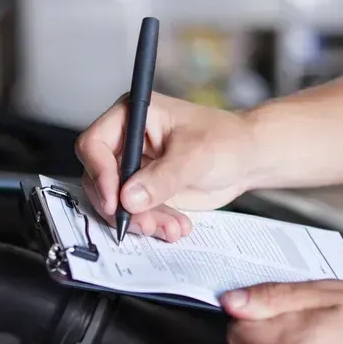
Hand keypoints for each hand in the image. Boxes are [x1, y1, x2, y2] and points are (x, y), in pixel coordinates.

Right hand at [74, 93, 258, 241]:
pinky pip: (135, 214)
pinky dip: (153, 224)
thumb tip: (129, 197)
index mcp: (132, 116)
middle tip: (143, 222)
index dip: (100, 173)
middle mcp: (127, 142)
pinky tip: (175, 227)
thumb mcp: (195, 155)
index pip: (95, 144)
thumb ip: (161, 177)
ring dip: (140, 220)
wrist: (247, 161)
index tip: (116, 200)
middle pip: (99, 179)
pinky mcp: (144, 191)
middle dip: (121, 206)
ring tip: (170, 227)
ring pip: (116, 202)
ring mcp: (134, 169)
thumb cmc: (227, 141)